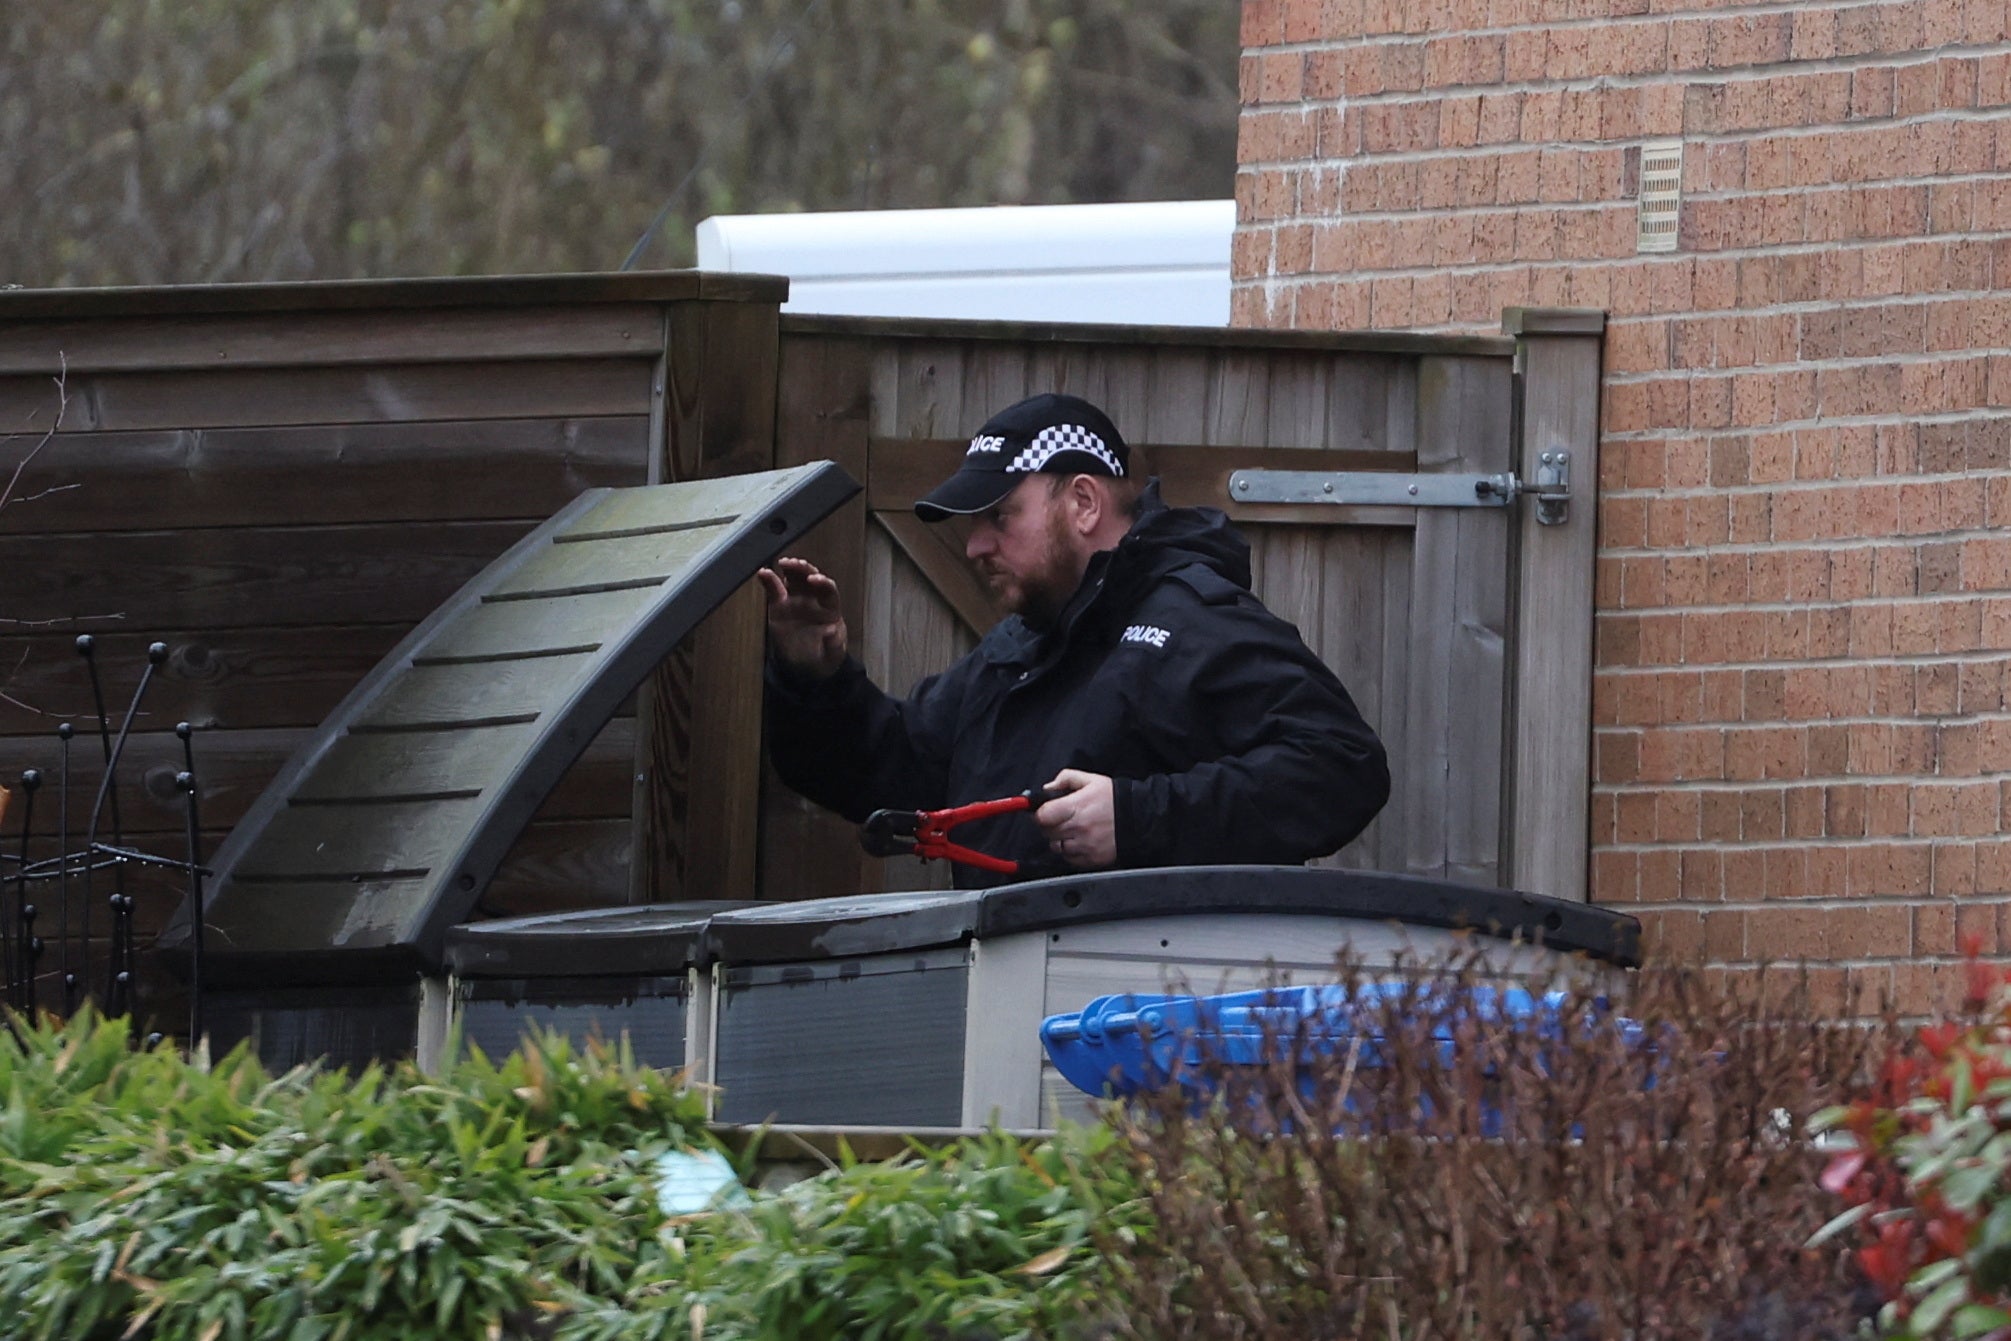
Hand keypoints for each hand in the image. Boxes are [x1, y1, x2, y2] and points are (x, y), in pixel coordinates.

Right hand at [757, 557, 846, 679]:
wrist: (807, 665)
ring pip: (794, 577)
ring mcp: (796, 600)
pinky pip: (774, 589)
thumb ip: (834, 644)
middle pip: (810, 577)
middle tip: (794, 564)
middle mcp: (813, 599)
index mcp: (829, 608)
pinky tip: (763, 573)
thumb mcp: (833, 654)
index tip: (813, 579)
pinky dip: (769, 580)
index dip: (822, 582)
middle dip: (803, 569)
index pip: (828, 589)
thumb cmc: (824, 655)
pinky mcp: (780, 605)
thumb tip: (831, 632)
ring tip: (783, 563)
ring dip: (790, 568)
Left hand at [1035, 769, 1116, 868]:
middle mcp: (1078, 828)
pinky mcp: (1091, 859)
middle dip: (1050, 825)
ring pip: (1056, 847)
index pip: (1042, 816)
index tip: (1045, 811)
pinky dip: (1070, 852)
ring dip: (1059, 839)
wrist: (1140, 819)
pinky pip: (1069, 859)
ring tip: (1071, 830)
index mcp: (1076, 807)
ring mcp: (1084, 845)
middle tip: (1060, 819)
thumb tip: (1048, 788)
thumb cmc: (1115, 799)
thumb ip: (1066, 778)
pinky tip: (1080, 841)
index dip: (1040, 813)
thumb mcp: (1091, 780)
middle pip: (1047, 832)